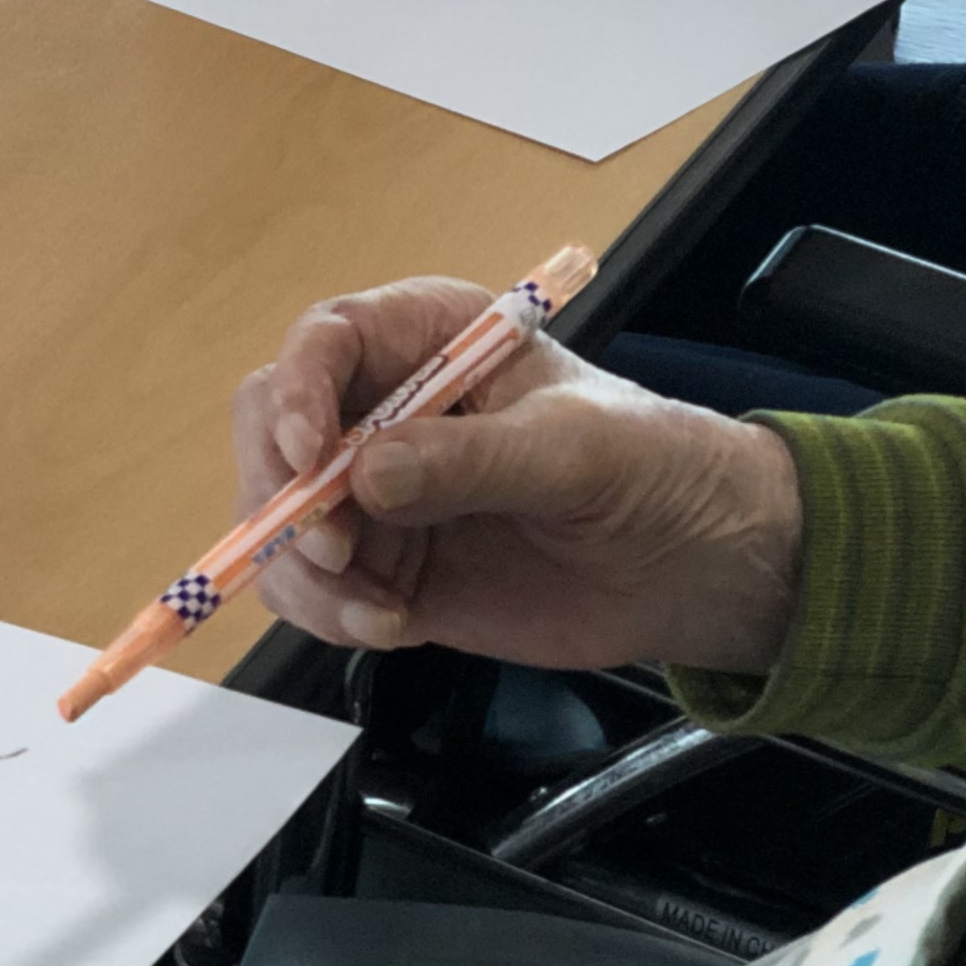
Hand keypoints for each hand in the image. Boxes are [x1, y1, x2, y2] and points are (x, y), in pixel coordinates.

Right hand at [233, 275, 805, 673]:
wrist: (693, 564)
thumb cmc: (648, 465)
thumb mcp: (573, 449)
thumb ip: (472, 460)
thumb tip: (370, 474)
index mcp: (428, 340)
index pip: (325, 342)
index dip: (300, 392)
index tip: (314, 456)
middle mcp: (384, 408)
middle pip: (272, 428)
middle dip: (283, 492)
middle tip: (333, 548)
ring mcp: (377, 493)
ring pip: (278, 517)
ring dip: (304, 569)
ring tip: (378, 611)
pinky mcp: (385, 566)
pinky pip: (312, 587)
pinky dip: (329, 612)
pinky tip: (391, 625)